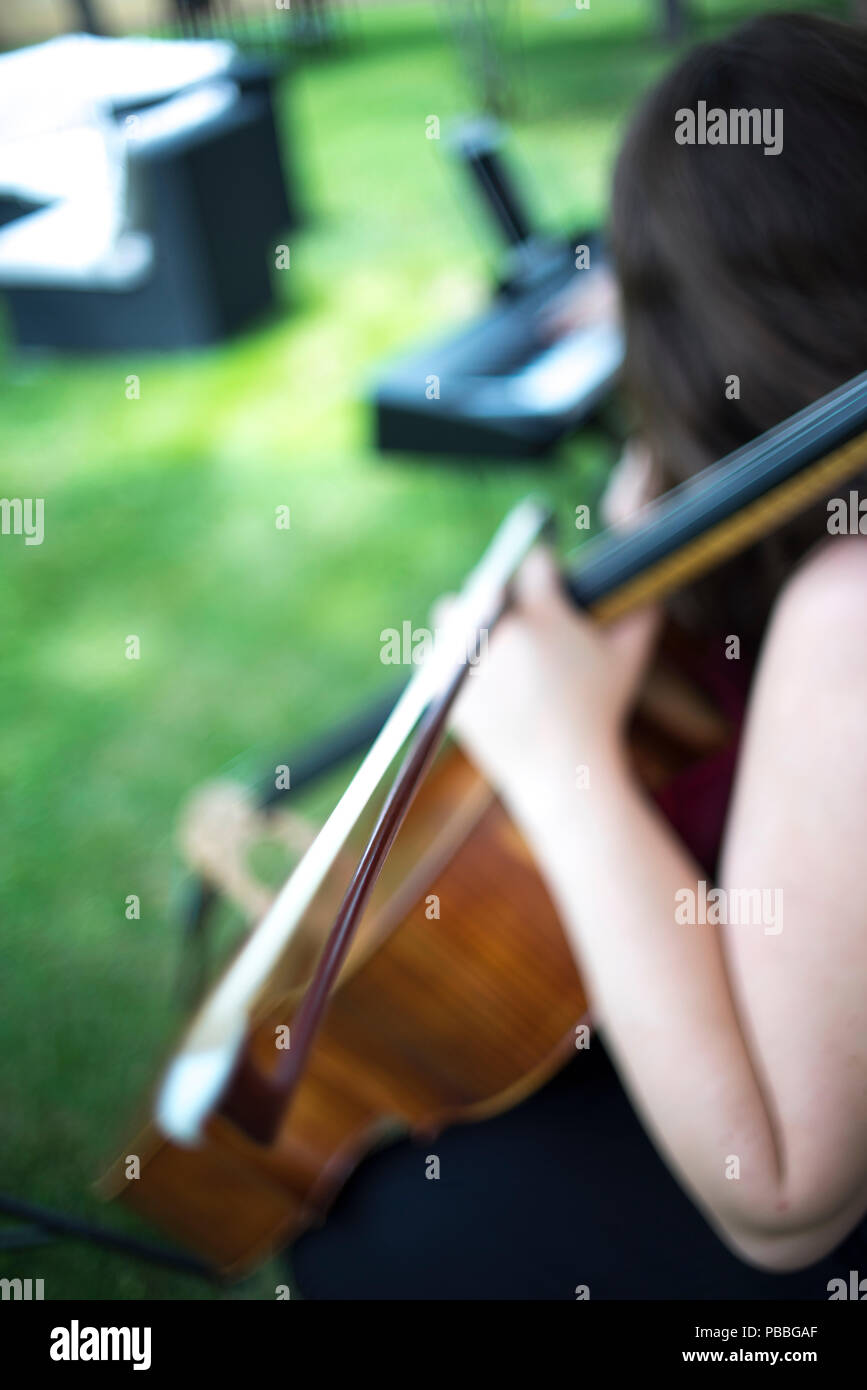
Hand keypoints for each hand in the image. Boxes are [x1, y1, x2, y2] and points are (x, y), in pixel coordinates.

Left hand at [435, 547, 659, 830]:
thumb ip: (641, 615)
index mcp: (543, 612)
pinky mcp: (447, 687)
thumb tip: (649, 590)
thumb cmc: (600, 712)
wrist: (561, 770)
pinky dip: (448, 656)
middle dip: (502, 595)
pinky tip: (469, 664)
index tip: (549, 583)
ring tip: (487, 635)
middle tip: (516, 613)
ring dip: (467, 618)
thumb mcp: (628, 661)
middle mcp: (499, 627)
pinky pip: (434, 655)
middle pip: (488, 584)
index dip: (546, 572)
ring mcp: (468, 657)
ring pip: (452, 612)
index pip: (535, 564)